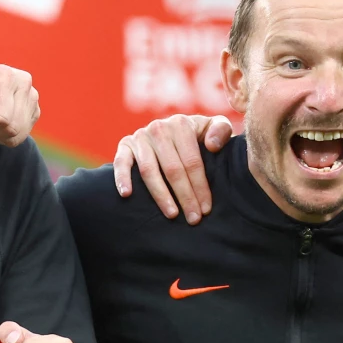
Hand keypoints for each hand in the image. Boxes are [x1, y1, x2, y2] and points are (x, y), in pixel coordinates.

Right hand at [112, 114, 231, 223]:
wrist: (172, 129)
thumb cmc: (197, 135)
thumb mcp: (212, 126)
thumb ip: (221, 130)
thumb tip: (211, 145)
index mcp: (181, 124)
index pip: (192, 161)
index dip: (200, 187)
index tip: (205, 209)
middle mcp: (159, 128)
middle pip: (173, 169)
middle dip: (184, 196)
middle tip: (192, 218)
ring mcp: (140, 137)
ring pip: (149, 171)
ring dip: (161, 195)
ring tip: (172, 214)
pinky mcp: (125, 144)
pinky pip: (121, 162)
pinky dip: (122, 178)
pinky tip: (127, 194)